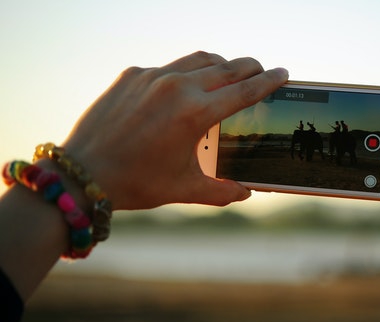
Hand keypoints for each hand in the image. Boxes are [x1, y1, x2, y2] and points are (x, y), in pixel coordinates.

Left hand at [62, 52, 288, 209]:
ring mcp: (152, 76)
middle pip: (227, 67)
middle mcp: (176, 87)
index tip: (284, 73)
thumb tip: (246, 192)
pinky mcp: (132, 74)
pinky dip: (186, 73)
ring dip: (221, 64)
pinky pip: (169, 67)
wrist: (83, 173)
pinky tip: (185, 87)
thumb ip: (222, 191)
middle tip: (261, 71)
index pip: (245, 90)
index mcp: (195, 113)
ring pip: (199, 59)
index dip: (269, 81)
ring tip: (229, 72)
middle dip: (250, 67)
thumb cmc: (137, 183)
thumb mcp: (185, 189)